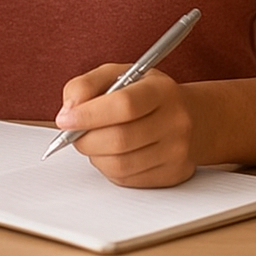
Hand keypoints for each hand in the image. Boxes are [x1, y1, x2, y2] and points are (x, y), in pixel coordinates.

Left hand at [55, 64, 196, 187]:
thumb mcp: (117, 75)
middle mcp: (175, 121)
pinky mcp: (173, 175)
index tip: (65, 119)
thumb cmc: (146, 94)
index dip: (88, 114)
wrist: (191, 118)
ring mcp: (177, 151)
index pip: (124, 105)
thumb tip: (68, 111)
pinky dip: (109, 168)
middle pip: (119, 140)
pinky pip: (127, 180)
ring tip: (95, 141)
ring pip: (120, 165)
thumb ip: (86, 85)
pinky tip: (112, 153)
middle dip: (85, 139)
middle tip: (73, 133)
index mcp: (161, 90)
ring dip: (95, 155)